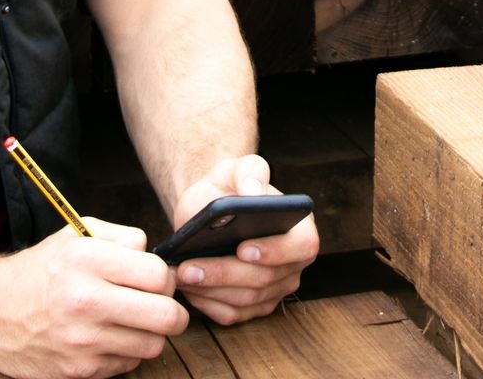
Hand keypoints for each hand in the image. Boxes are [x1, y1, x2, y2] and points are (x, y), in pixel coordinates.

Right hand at [0, 217, 186, 378]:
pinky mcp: (78, 370)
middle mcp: (86, 301)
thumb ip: (122, 238)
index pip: (158, 274)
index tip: (157, 280)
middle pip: (166, 316)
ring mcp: (82, 340)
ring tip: (133, 322)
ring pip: (153, 345)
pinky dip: (126, 352)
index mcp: (88, 261)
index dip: (165, 277)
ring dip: (150, 334)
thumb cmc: (38, 271)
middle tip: (162, 307)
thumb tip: (159, 258)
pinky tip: (108, 338)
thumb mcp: (75, 235)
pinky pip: (127, 364)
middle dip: (173, 311)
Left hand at [167, 156, 318, 326]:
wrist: (209, 210)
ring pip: (246, 300)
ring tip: (180, 274)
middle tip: (190, 267)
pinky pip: (232, 314)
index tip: (242, 249)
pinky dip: (207, 304)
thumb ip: (249, 171)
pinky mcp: (253, 307)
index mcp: (300, 229)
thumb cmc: (228, 188)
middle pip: (266, 279)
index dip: (275, 252)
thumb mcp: (236, 169)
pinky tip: (187, 288)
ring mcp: (274, 290)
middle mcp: (293, 264)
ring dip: (211, 290)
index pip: (302, 247)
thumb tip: (253, 192)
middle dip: (225, 274)